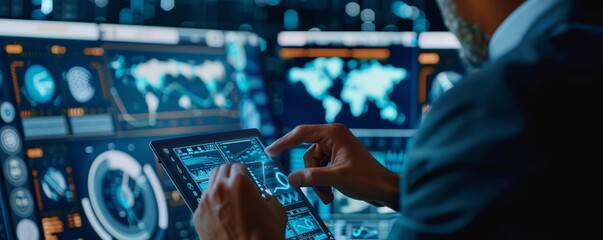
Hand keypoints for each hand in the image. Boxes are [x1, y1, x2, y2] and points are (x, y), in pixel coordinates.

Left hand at [194, 163, 286, 239]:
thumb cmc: (263, 238)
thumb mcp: (277, 211)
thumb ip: (270, 197)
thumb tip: (266, 197)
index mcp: (239, 183)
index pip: (238, 165)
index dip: (244, 170)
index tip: (246, 175)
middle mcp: (219, 189)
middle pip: (221, 169)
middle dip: (230, 174)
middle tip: (237, 182)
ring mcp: (205, 203)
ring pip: (210, 185)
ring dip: (220, 187)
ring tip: (231, 199)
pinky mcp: (198, 216)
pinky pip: (204, 203)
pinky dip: (213, 204)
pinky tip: (224, 214)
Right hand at [265, 123, 399, 209]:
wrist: (385, 189)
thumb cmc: (367, 179)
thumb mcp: (336, 179)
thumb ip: (311, 177)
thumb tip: (290, 178)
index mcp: (333, 133)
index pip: (301, 133)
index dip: (283, 142)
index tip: (269, 152)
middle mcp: (333, 137)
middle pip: (307, 155)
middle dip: (311, 175)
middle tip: (320, 190)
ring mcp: (335, 148)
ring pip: (312, 165)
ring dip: (317, 182)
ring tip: (328, 195)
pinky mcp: (337, 160)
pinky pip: (319, 170)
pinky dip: (322, 183)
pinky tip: (331, 193)